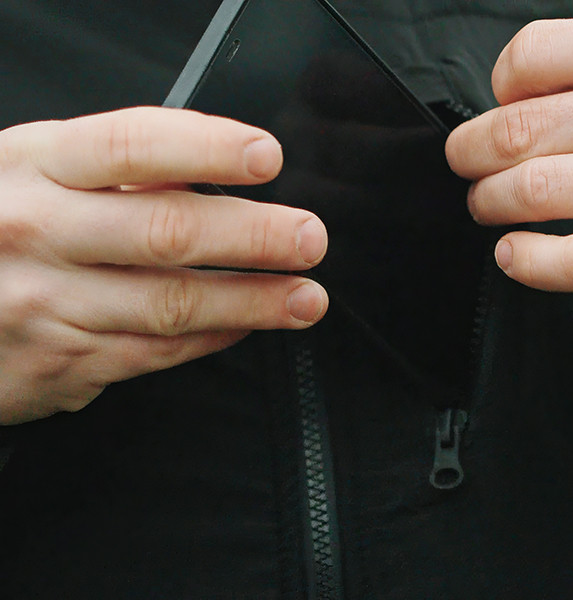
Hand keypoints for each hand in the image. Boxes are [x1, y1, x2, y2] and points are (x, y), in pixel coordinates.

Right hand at [0, 107, 327, 423]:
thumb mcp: (30, 175)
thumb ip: (110, 172)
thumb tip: (208, 170)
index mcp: (33, 166)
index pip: (130, 145)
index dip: (205, 148)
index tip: (265, 156)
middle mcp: (39, 232)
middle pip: (165, 232)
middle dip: (252, 237)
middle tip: (308, 238)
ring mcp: (48, 304)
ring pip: (171, 305)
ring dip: (252, 302)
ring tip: (304, 297)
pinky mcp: (62, 362)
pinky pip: (155, 352)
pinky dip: (212, 338)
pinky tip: (247, 325)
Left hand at [446, 14, 572, 293]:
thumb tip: (510, 98)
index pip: (531, 54)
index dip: (497, 88)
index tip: (502, 110)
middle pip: (518, 131)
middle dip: (471, 155)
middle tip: (469, 167)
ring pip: (534, 192)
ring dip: (489, 204)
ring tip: (489, 207)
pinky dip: (528, 261)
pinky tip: (513, 254)